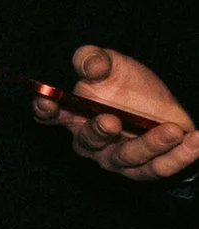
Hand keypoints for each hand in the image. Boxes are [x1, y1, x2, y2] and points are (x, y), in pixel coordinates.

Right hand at [33, 46, 198, 180]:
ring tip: (171, 130)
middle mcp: (90, 142)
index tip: (47, 100)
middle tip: (111, 121)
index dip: (45, 110)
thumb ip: (94, 59)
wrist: (161, 104)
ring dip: (149, 145)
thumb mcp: (112, 63)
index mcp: (73, 115)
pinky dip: (179, 156)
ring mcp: (117, 158)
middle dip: (98, 132)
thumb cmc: (127, 85)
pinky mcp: (145, 169)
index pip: (50, 116)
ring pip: (126, 157)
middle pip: (88, 142)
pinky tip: (195, 139)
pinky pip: (159, 168)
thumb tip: (92, 67)